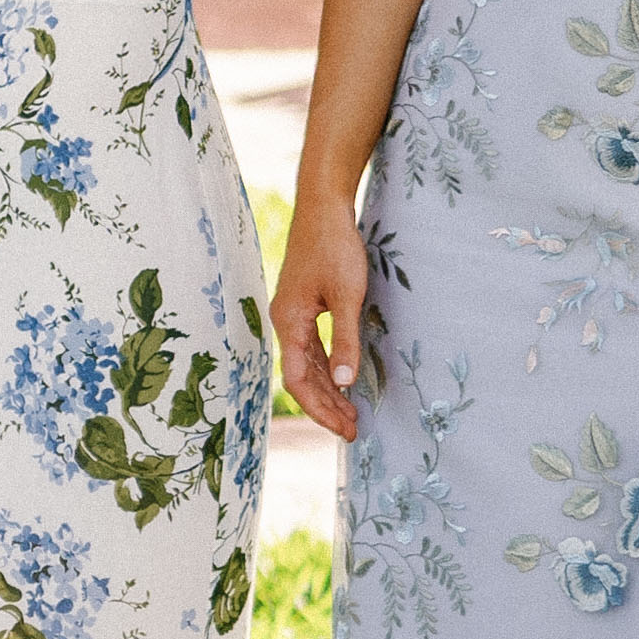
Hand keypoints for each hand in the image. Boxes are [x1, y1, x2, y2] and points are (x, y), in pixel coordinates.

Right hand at [271, 194, 373, 439]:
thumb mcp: (347, 296)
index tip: (344, 429)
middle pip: (301, 377)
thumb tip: (345, 384)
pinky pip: (312, 348)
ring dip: (328, 391)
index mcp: (289, 322)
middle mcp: (285, 321)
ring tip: (351, 414)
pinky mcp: (304, 305)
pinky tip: (343, 381)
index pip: (298, 380)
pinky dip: (328, 369)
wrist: (322, 207)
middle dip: (326, 406)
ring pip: (307, 364)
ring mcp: (293, 314)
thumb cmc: (334, 247)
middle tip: (353, 431)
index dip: (320, 409)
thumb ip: (344, 341)